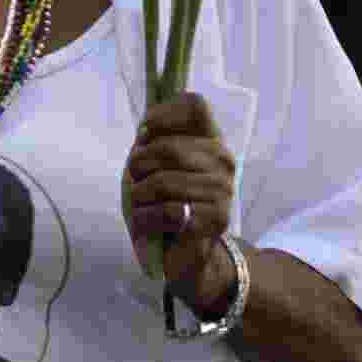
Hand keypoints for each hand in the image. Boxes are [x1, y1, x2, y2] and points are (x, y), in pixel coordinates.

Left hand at [122, 92, 236, 312]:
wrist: (184, 255)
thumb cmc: (164, 204)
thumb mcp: (154, 167)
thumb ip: (152, 142)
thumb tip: (143, 134)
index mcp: (210, 140)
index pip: (193, 105)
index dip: (161, 115)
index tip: (144, 136)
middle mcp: (223, 160)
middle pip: (166, 148)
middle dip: (139, 167)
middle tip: (138, 184)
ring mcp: (222, 190)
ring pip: (162, 182)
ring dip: (139, 198)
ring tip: (142, 207)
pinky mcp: (215, 219)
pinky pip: (167, 212)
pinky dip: (146, 220)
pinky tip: (148, 224)